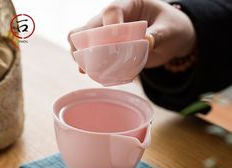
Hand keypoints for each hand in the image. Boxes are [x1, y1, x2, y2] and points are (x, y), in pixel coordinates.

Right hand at [68, 0, 195, 71]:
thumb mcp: (170, 30)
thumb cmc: (173, 29)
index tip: (115, 43)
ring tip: (85, 69)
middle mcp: (115, 18)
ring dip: (82, 54)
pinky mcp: (109, 48)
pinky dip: (89, 63)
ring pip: (84, 39)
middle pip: (90, 26)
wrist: (171, 39)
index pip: (113, 10)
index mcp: (130, 4)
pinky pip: (92, 54)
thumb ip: (158, 35)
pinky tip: (89, 72)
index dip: (110, 27)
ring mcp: (109, 34)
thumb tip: (144, 42)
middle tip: (92, 62)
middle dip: (87, 44)